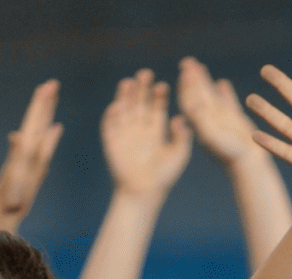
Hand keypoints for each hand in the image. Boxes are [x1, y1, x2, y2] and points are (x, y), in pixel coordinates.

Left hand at [0, 80, 62, 233]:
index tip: (48, 86)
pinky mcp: (34, 167)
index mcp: (25, 150)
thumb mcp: (13, 178)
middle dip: (45, 103)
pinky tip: (55, 129)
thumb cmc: (8, 202)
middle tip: (52, 84)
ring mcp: (32, 159)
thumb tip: (16, 134)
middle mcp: (28, 152)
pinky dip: (51, 135)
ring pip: (41, 131)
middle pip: (38, 122)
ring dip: (47, 115)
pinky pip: (45, 146)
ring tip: (52, 99)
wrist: (3, 216)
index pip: (34, 121)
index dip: (41, 104)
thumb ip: (16, 157)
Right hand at [102, 69, 192, 198]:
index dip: (159, 96)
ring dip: (125, 96)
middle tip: (146, 73)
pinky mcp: (111, 142)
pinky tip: (117, 106)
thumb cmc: (164, 176)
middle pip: (140, 104)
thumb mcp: (179, 154)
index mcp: (156, 131)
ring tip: (129, 82)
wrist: (144, 191)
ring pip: (124, 109)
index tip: (163, 85)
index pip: (157, 108)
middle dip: (142, 89)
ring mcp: (125, 133)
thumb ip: (182, 137)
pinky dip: (112, 116)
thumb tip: (182, 119)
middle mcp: (140, 129)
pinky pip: (110, 125)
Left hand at [177, 58, 259, 165]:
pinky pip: (228, 103)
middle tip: (187, 62)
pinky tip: (222, 83)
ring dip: (204, 81)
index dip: (186, 86)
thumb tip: (193, 103)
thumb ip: (201, 121)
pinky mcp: (235, 122)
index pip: (189, 101)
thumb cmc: (229, 154)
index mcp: (199, 123)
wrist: (249, 164)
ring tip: (199, 66)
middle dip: (191, 79)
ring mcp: (221, 120)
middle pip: (197, 95)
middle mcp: (208, 120)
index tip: (185, 72)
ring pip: (211, 96)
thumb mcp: (212, 137)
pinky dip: (224, 93)